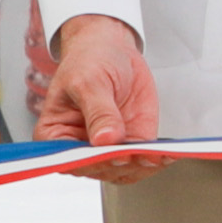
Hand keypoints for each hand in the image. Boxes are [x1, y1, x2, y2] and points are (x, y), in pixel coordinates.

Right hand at [43, 14, 164, 182]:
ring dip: (141, 165)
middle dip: (119, 163)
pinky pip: (143, 161)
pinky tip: (166, 154)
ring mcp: (106, 150)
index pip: (70, 160)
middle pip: (98, 169)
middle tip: (136, 152)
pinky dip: (156, 160)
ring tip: (156, 155)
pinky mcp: (130, 145)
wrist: (112, 50)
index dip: (91, 161)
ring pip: (123, 171)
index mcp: (54, 136)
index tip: (110, 155)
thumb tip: (105, 139)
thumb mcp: (89, 81)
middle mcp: (79, 149)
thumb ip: (98, 112)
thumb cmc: (89, 62)